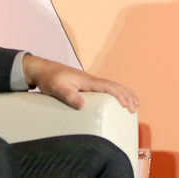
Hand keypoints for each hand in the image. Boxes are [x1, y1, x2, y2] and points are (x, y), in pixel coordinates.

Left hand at [22, 55, 139, 112]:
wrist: (43, 70)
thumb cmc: (49, 79)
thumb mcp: (57, 89)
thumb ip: (69, 96)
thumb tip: (83, 105)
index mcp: (87, 81)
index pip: (108, 87)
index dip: (119, 96)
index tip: (127, 105)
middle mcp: (91, 80)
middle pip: (114, 86)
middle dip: (127, 96)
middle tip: (135, 107)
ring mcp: (90, 82)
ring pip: (112, 86)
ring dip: (125, 93)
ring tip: (134, 104)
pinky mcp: (86, 85)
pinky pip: (106, 88)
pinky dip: (116, 93)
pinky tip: (117, 100)